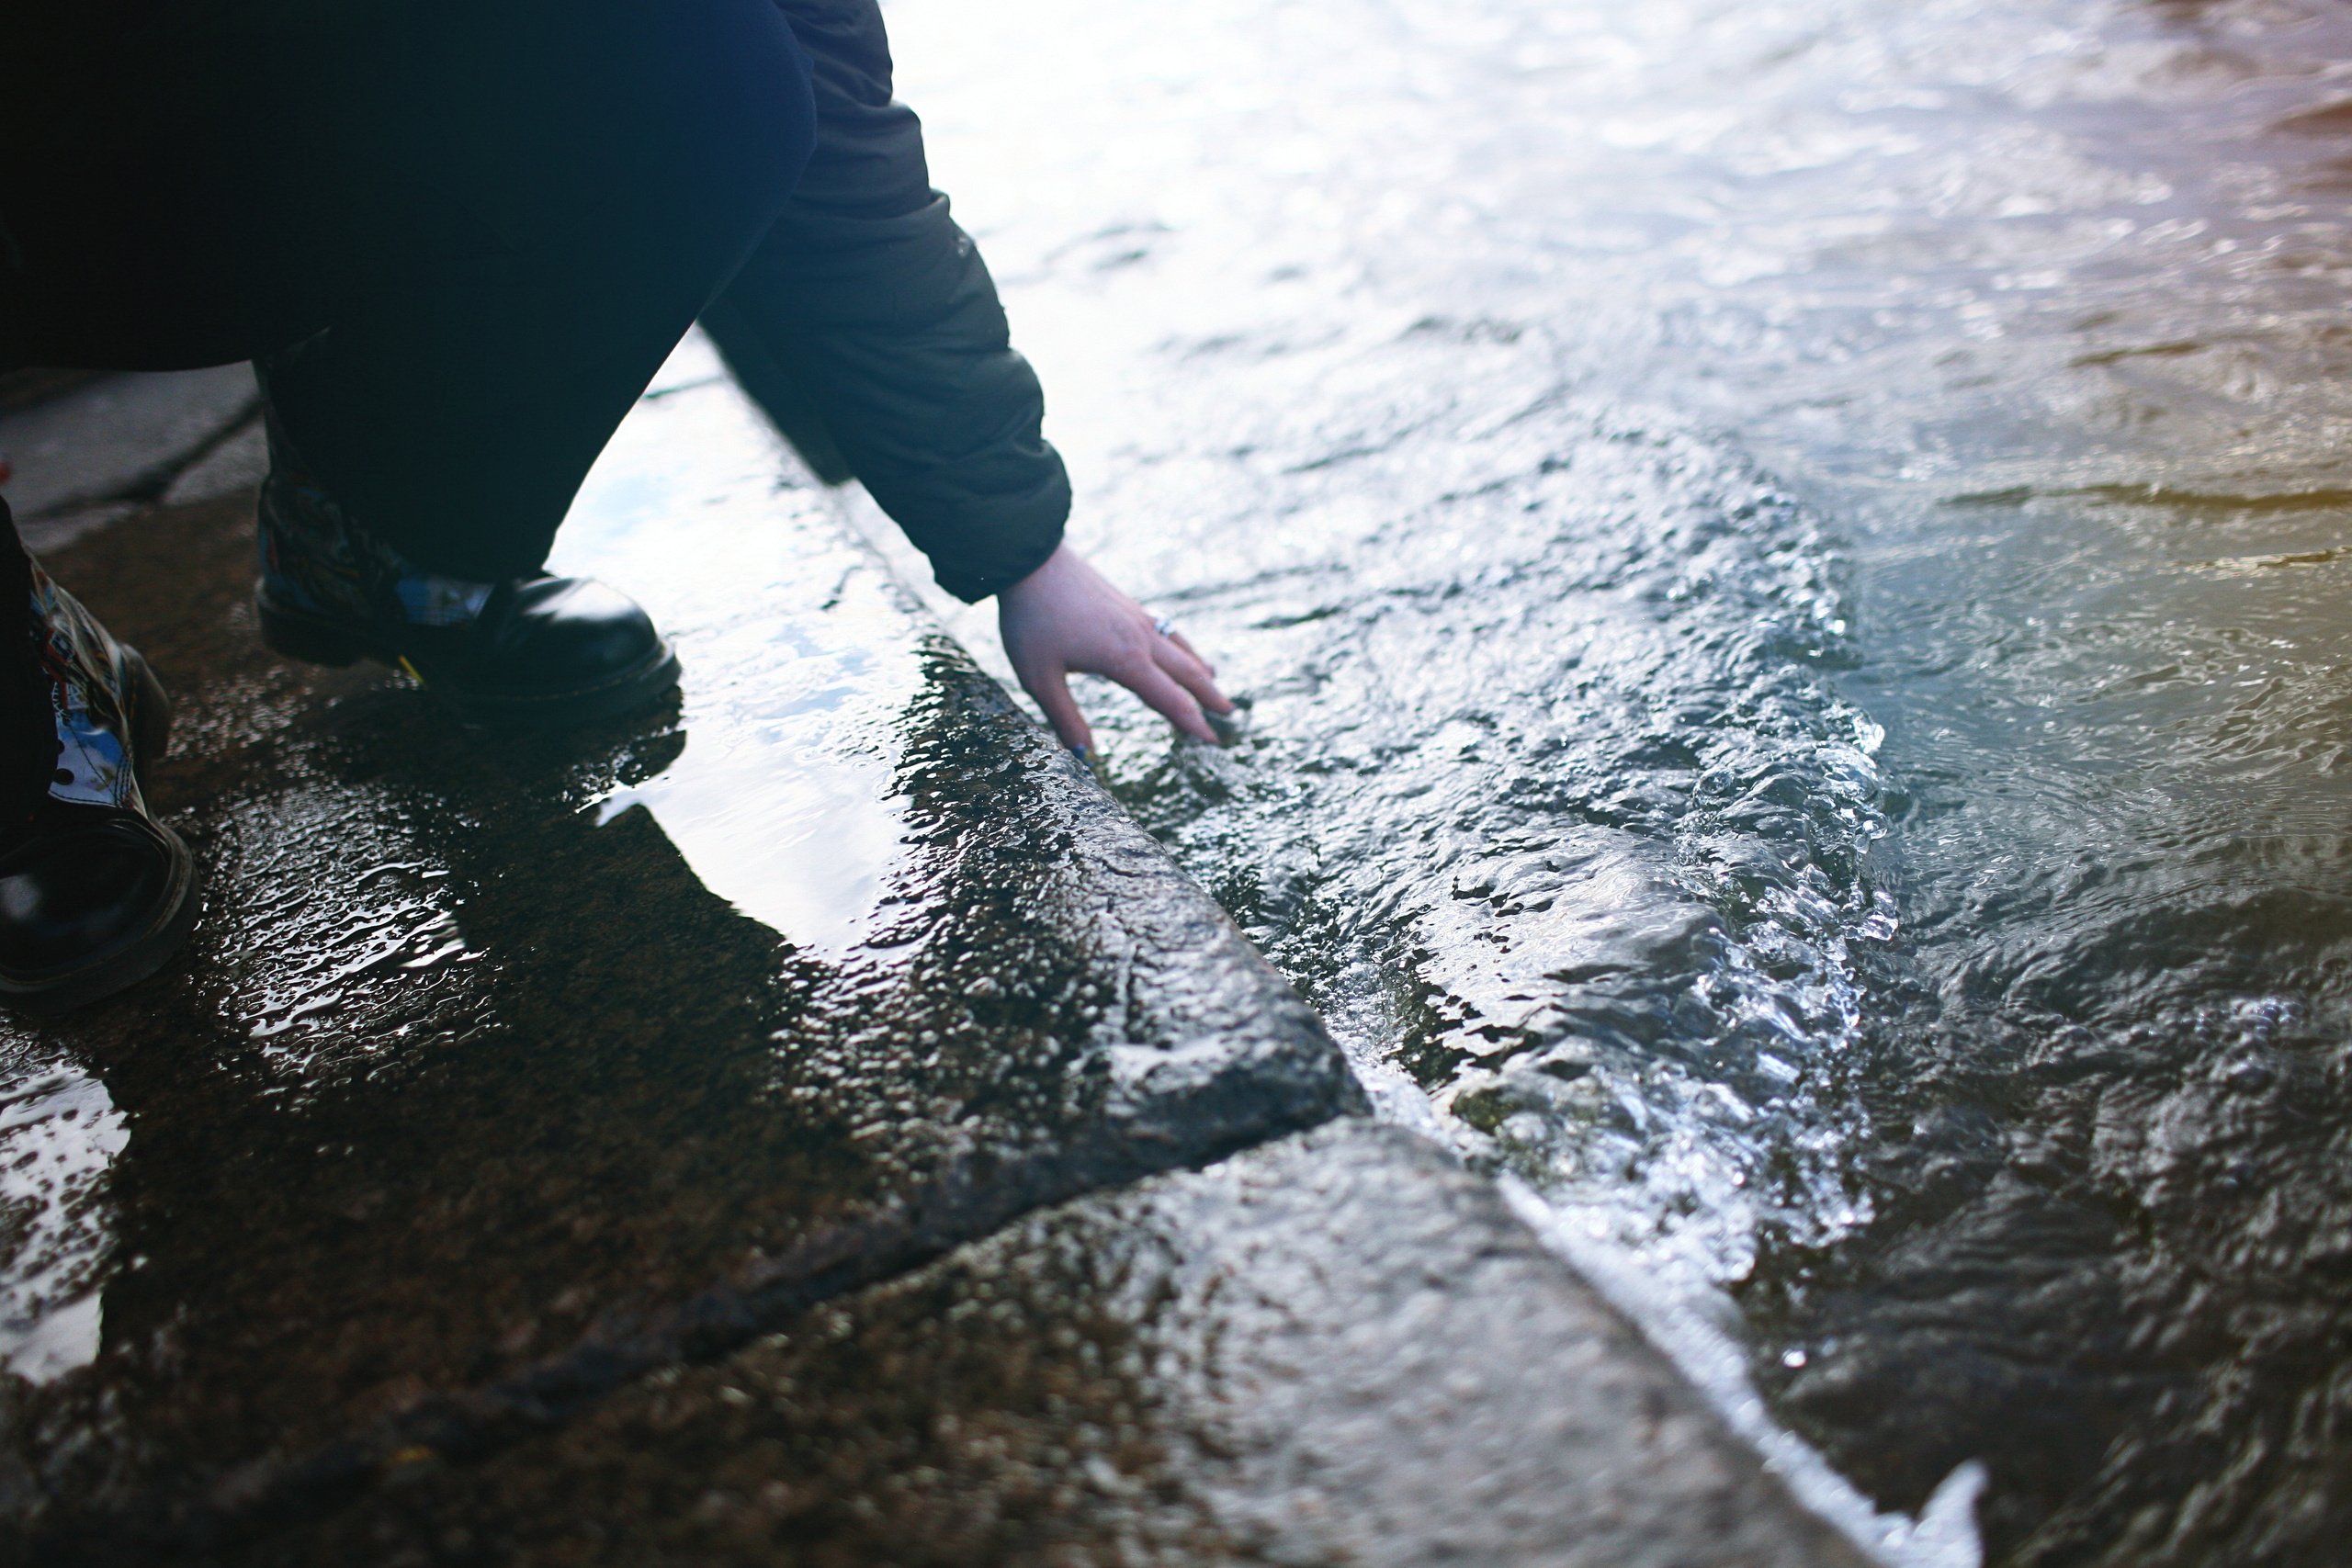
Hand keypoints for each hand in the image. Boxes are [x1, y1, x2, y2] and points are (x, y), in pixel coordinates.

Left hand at [997, 542, 1233, 753]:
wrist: (1030, 559)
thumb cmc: (1032, 620)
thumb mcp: (1040, 679)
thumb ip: (1065, 719)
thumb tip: (1085, 758)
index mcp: (1125, 660)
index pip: (1170, 700)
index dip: (1193, 724)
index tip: (1213, 742)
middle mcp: (1140, 638)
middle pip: (1187, 672)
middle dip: (1209, 696)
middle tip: (1229, 715)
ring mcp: (1136, 617)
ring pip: (1180, 647)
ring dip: (1200, 669)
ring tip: (1214, 682)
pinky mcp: (1127, 604)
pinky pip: (1167, 629)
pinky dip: (1182, 646)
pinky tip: (1177, 646)